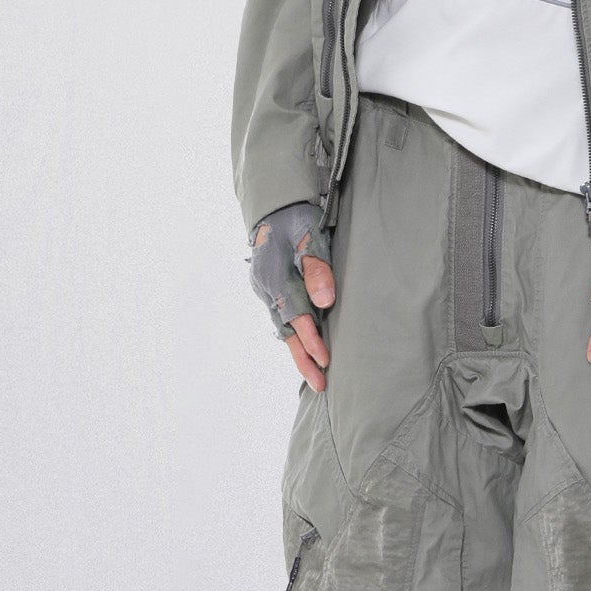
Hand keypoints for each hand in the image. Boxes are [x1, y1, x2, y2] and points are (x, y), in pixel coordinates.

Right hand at [249, 203, 336, 392]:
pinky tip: (303, 349)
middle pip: (286, 331)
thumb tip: (324, 302)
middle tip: (320, 384)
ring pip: (282, 327)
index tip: (327, 361)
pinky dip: (293, 335)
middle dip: (303, 359)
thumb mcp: (310, 237)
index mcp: (274, 277)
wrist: (274, 206)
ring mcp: (264, 290)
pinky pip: (281, 317)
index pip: (295, 317)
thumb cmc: (296, 220)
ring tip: (315, 375)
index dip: (311, 341)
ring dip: (298, 351)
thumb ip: (317, 270)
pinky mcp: (268, 289)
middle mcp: (265, 289)